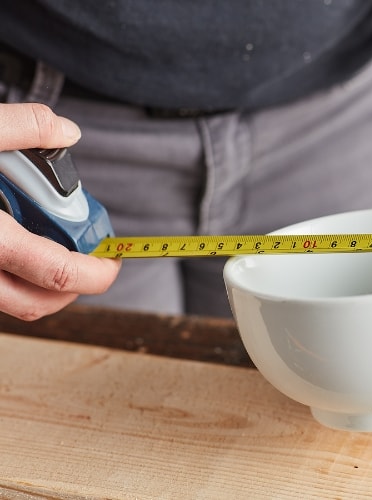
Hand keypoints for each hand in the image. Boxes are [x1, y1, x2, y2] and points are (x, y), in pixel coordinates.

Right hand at [0, 103, 120, 319]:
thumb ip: (21, 127)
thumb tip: (67, 132)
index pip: (56, 274)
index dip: (96, 275)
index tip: (115, 263)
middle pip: (35, 304)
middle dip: (74, 291)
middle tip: (92, 266)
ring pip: (11, 303)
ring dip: (43, 289)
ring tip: (58, 255)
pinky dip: (15, 278)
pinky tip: (21, 247)